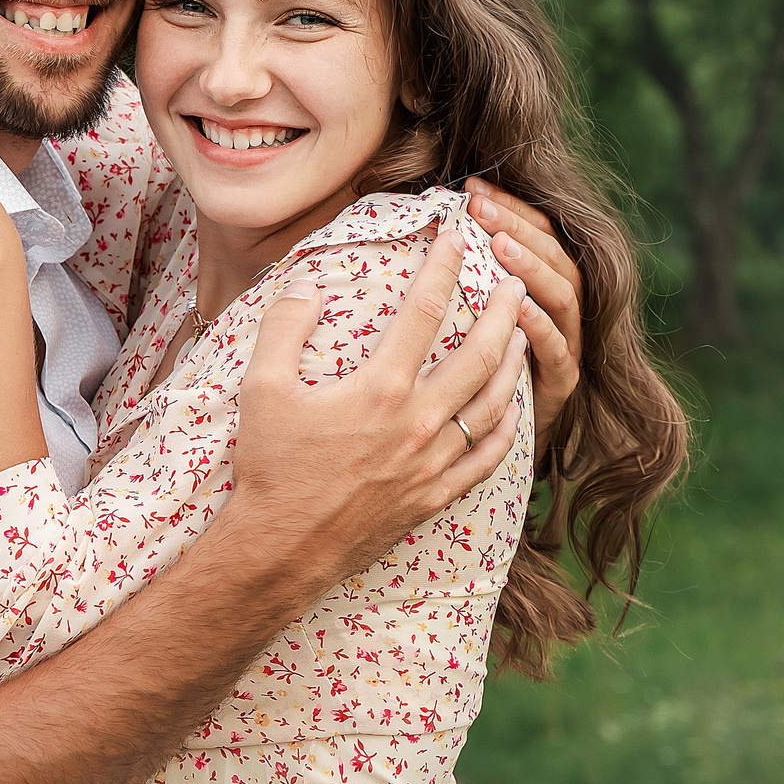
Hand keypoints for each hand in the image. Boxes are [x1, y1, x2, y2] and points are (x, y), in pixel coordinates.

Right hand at [229, 224, 527, 592]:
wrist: (281, 548)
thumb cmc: (269, 466)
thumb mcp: (260, 387)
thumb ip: (284, 326)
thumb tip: (307, 283)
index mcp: (380, 388)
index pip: (424, 309)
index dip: (442, 264)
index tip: (452, 235)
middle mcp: (418, 422)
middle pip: (479, 354)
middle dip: (503, 311)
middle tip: (516, 281)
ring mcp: (432, 463)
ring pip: (494, 404)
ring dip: (514, 364)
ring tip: (522, 335)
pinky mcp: (435, 496)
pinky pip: (487, 459)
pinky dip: (507, 428)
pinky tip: (513, 409)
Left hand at [463, 176, 581, 431]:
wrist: (471, 441)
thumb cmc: (448, 372)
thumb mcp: (448, 312)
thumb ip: (441, 270)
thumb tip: (405, 220)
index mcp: (533, 288)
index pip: (535, 232)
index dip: (510, 207)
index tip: (472, 187)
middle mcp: (556, 313)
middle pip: (553, 257)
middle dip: (520, 227)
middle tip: (481, 208)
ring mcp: (563, 349)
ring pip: (564, 298)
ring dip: (533, 268)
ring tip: (500, 246)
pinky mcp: (559, 388)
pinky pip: (559, 353)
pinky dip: (542, 328)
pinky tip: (518, 309)